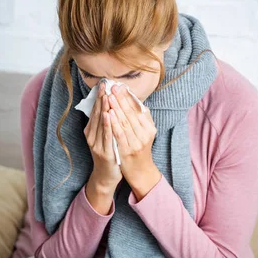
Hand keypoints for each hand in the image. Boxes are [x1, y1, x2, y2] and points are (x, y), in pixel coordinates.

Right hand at [83, 81, 122, 194]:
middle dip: (101, 99)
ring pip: (100, 123)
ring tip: (106, 95)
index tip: (103, 84)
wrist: (106, 176)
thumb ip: (104, 123)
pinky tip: (108, 114)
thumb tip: (108, 106)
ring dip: (103, 108)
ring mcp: (96, 144)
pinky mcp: (103, 152)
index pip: (95, 111)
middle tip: (104, 85)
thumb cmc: (108, 154)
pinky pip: (106, 135)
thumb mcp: (103, 137)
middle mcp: (91, 136)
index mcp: (91, 131)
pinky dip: (106, 124)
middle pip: (96, 114)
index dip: (99, 97)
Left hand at [107, 84, 161, 198]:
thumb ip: (141, 118)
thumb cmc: (139, 149)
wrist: (140, 172)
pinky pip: (119, 135)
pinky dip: (114, 123)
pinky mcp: (127, 151)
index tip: (120, 85)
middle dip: (121, 99)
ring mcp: (136, 143)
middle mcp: (145, 134)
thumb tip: (134, 99)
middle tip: (112, 87)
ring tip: (109, 96)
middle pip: (131, 113)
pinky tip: (108, 114)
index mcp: (149, 127)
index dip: (128, 96)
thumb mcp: (144, 133)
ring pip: (125, 122)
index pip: (138, 109)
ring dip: (116, 108)